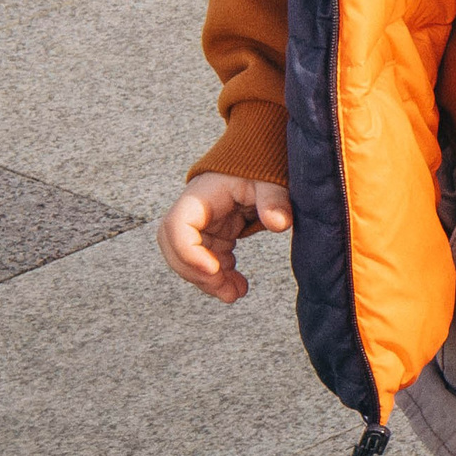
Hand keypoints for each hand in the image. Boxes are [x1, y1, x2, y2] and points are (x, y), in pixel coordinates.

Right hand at [158, 172, 292, 302]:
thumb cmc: (260, 167)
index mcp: (199, 196)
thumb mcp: (269, 179)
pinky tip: (238, 288)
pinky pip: (209, 261)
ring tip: (236, 294)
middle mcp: (193, 213)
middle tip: (225, 290)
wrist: (260, 162)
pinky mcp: (214, 236)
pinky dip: (220, 276)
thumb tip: (279, 224)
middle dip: (196, 273)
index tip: (213, 270)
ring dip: (209, 281)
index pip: (177, 226)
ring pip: (191, 260)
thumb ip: (274, 200)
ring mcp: (202, 226)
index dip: (188, 252)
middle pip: (177, 249)